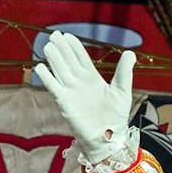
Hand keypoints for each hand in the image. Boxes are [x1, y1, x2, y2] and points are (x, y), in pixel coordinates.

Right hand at [33, 31, 136, 162]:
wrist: (108, 138)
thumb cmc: (116, 117)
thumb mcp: (123, 91)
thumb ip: (124, 72)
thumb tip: (130, 52)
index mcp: (93, 79)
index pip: (81, 59)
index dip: (74, 47)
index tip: (68, 35)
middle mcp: (80, 84)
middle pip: (68, 61)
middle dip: (62, 48)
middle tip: (54, 34)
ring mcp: (71, 92)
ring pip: (61, 71)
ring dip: (54, 59)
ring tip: (48, 46)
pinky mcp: (65, 103)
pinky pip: (54, 87)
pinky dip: (47, 78)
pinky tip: (41, 67)